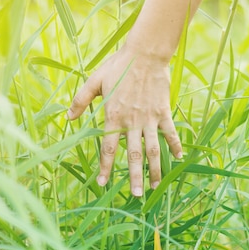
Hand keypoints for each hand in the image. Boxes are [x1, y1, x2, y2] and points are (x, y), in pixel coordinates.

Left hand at [67, 45, 182, 195]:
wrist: (145, 54)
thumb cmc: (118, 65)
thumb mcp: (94, 81)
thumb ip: (80, 100)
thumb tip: (69, 117)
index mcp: (113, 116)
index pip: (107, 148)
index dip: (104, 167)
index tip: (101, 184)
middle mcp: (131, 122)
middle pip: (133, 156)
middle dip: (134, 177)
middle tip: (137, 195)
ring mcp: (149, 118)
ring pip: (153, 149)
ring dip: (155, 169)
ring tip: (156, 186)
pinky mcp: (163, 112)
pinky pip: (170, 133)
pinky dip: (175, 145)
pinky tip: (179, 158)